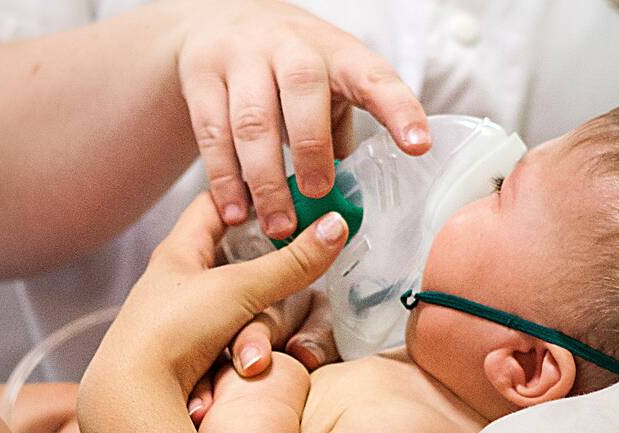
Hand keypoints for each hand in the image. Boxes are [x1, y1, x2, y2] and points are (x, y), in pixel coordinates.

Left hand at [85, 193, 347, 398]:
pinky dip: (238, 362)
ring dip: (252, 341)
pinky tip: (240, 374)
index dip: (249, 197)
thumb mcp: (238, 290)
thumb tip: (337, 225)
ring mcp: (185, 322)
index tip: (289, 204)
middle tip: (293, 292)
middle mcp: (179, 283)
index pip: (215, 203)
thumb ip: (292, 262)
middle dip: (268, 292)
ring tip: (249, 364)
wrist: (133, 400)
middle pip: (242, 268)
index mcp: (179, 252)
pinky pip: (232, 349)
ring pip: (243, 316)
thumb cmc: (171, 331)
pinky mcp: (191, 358)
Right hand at [174, 0, 429, 237]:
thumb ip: (337, 127)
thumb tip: (351, 195)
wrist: (217, 22)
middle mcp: (289, 46)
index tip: (418, 146)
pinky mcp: (201, 77)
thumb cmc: (286, 64)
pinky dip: (223, 178)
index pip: (373, 76)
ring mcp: (240, 58)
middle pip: (303, 91)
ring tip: (277, 224)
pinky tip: (235, 210)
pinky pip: (211, 133)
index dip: (398, 110)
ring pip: (251, 120)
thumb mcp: (324, 81)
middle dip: (311, 149)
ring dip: (265, 178)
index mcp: (335, 51)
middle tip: (317, 194)